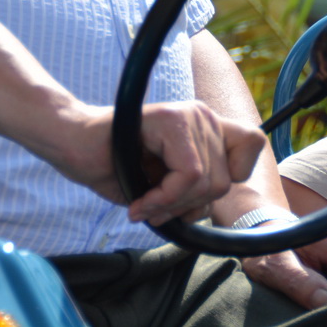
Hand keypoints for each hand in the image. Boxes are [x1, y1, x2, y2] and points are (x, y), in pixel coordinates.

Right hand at [50, 100, 264, 225]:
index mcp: (206, 126)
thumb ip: (191, 194)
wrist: (74, 144)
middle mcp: (203, 115)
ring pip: (207, 181)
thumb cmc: (115, 166)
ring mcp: (189, 114)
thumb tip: (204, 213)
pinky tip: (140, 202)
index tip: (195, 193)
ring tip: (144, 205)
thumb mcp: (163, 187)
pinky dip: (165, 198)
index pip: (252, 145)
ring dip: (171, 206)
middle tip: (155, 209)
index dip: (233, 176)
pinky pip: (189, 175)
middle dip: (188, 206)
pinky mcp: (172, 120)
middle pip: (225, 180)